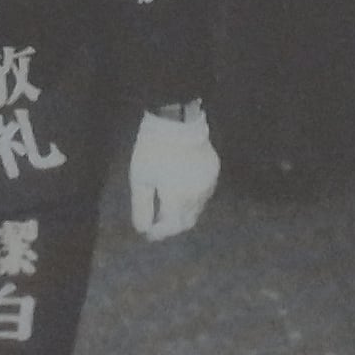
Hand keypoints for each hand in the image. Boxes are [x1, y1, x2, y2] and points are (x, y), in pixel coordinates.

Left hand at [130, 109, 219, 239]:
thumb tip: (143, 229)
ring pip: (198, 208)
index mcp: (177, 198)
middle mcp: (197, 195)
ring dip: (184, 213)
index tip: (149, 234)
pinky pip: (205, 193)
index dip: (159, 233)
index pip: (171, 225)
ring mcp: (209, 183)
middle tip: (159, 226)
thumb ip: (142, 207)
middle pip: (187, 221)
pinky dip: (193, 198)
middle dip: (173, 227)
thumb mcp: (140, 179)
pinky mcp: (214, 172)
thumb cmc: (153, 150)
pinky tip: (183, 193)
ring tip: (170, 210)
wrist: (176, 121)